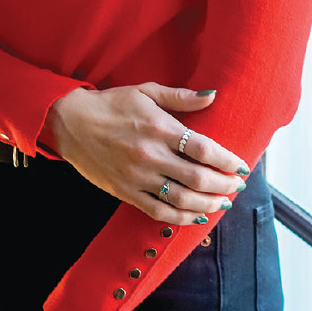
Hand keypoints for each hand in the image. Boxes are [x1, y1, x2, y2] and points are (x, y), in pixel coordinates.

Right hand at [42, 83, 248, 223]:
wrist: (70, 123)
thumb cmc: (111, 104)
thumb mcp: (145, 91)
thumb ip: (180, 97)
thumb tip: (212, 96)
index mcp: (158, 127)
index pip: (202, 148)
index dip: (226, 160)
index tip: (241, 165)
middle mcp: (150, 155)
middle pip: (197, 178)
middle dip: (224, 185)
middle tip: (237, 186)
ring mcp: (137, 177)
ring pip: (182, 200)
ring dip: (208, 205)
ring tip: (223, 203)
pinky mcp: (125, 192)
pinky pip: (158, 212)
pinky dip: (181, 219)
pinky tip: (196, 217)